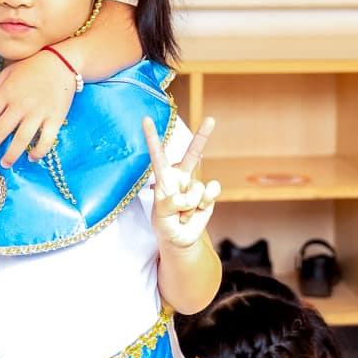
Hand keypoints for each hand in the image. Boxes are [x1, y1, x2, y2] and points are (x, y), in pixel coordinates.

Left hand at [0, 50, 75, 167]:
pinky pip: (46, 140)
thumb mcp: (8, 72)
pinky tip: (31, 158)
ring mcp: (39, 113)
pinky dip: (38, 152)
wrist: (62, 62)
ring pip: (22, 139)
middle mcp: (21, 104)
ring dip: (11, 154)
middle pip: (1, 131)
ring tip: (4, 163)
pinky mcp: (55, 119)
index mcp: (7, 92)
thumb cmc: (32, 66)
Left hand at [144, 116, 220, 248]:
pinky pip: (212, 191)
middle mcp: (181, 177)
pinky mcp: (208, 195)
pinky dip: (205, 203)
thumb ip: (171, 203)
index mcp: (164, 177)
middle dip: (203, 136)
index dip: (152, 137)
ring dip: (190, 207)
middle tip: (211, 119)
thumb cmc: (165, 223)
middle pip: (193, 153)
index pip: (157, 154)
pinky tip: (198, 210)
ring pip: (197, 188)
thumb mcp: (161, 215)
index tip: (145, 118)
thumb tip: (188, 197)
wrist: (180, 239)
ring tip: (183, 214)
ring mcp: (195, 185)